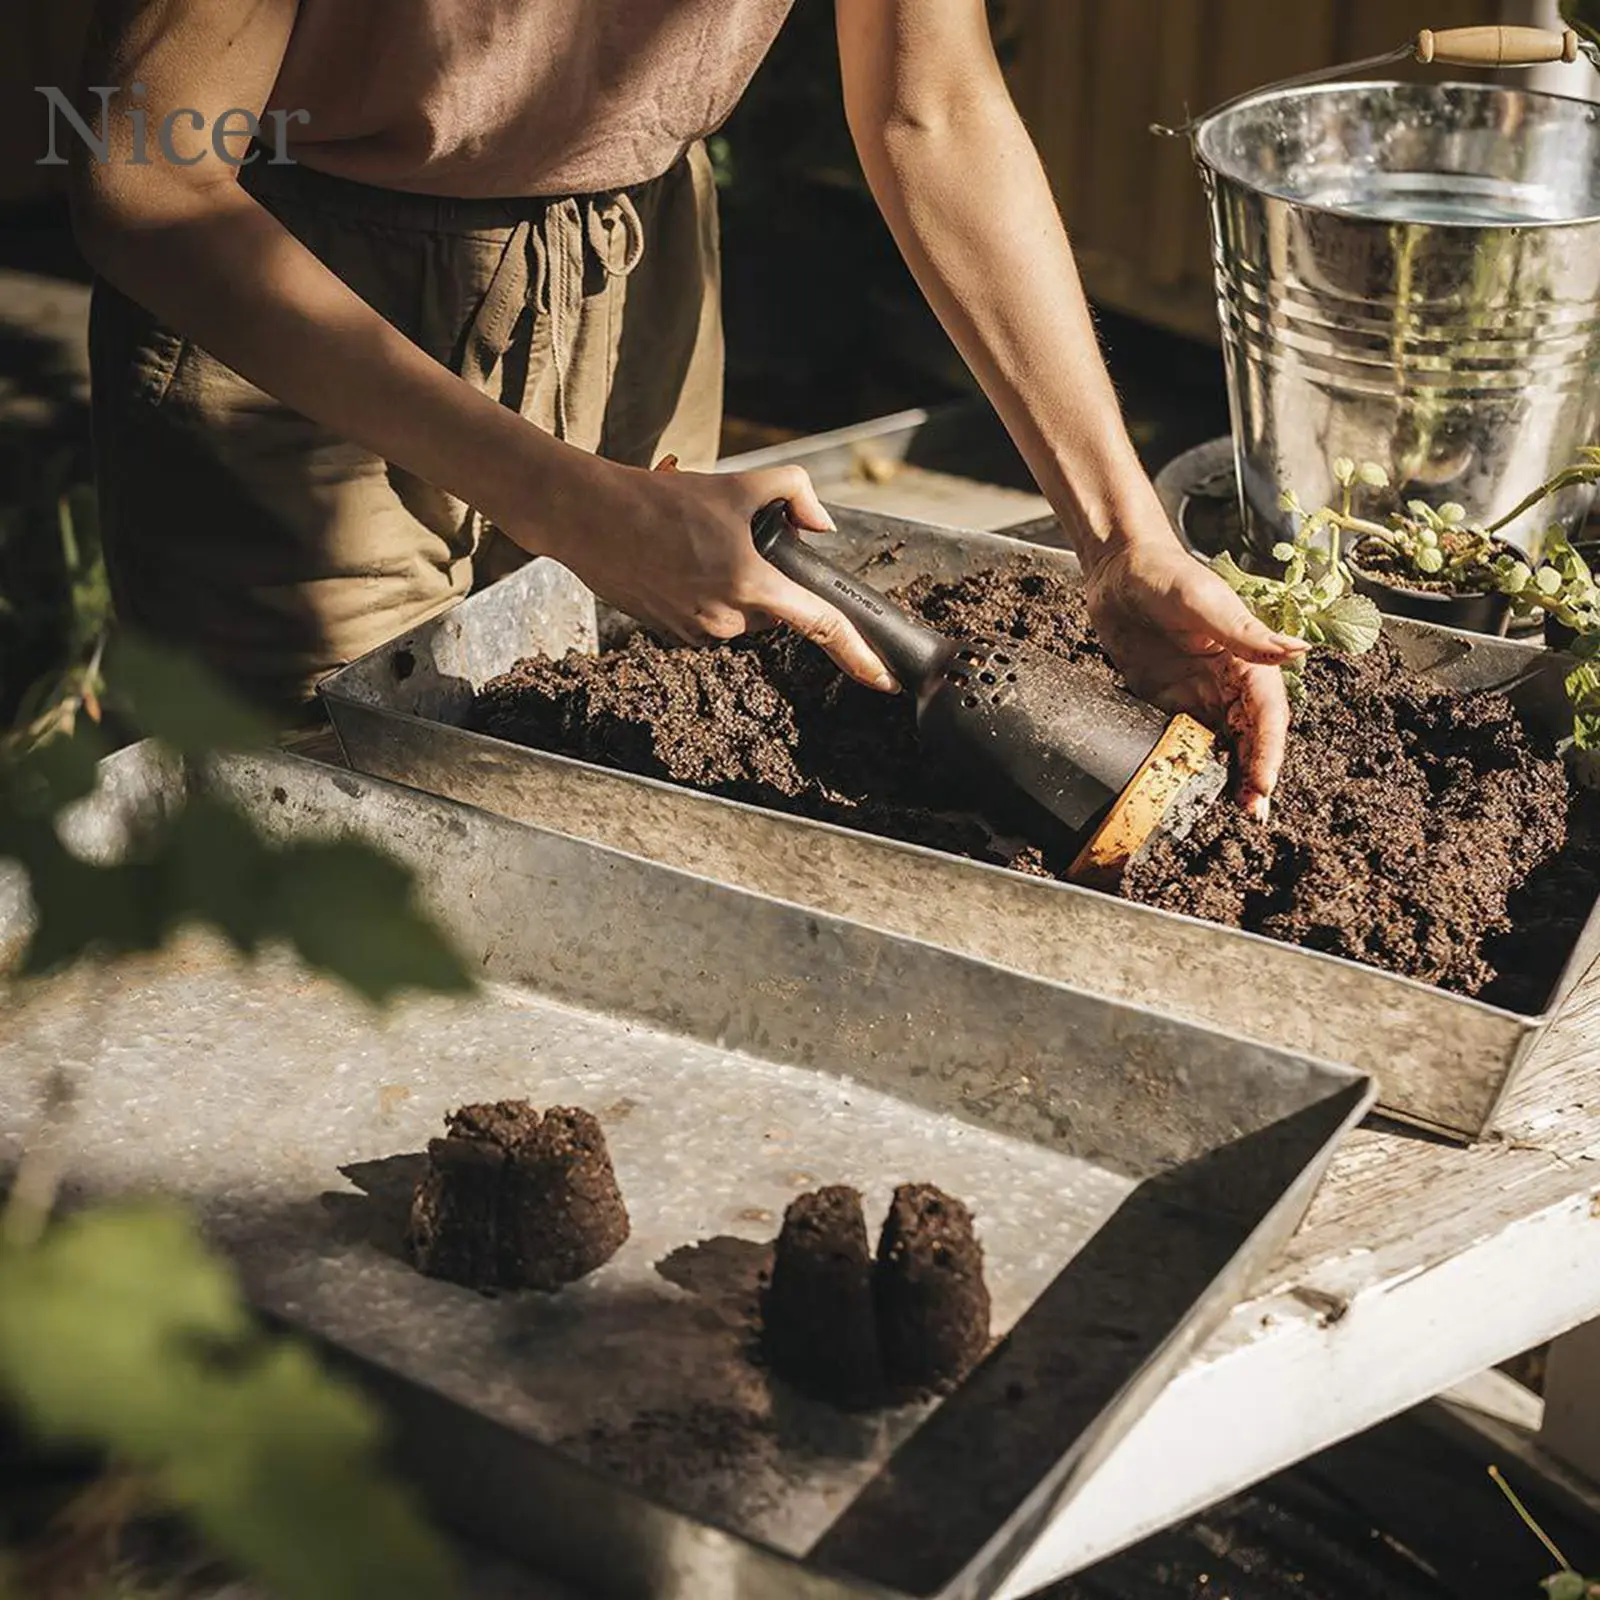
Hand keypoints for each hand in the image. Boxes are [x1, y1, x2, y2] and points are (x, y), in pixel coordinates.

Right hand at [504, 458, 898, 692]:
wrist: (591, 518)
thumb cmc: (661, 501)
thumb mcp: (741, 482)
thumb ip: (797, 493)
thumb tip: (821, 526)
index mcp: (753, 585)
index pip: (822, 626)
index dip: (859, 656)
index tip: (883, 679)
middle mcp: (728, 620)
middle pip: (776, 611)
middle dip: (766, 579)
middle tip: (729, 540)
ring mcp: (698, 633)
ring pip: (742, 615)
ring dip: (733, 584)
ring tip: (694, 546)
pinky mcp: (672, 636)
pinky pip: (709, 620)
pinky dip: (705, 593)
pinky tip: (675, 563)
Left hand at [1081, 531, 1307, 818]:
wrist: (1116, 571)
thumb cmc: (1165, 575)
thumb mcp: (1204, 601)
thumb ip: (1245, 632)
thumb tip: (1298, 651)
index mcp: (1248, 658)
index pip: (1267, 715)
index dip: (1269, 752)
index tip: (1265, 786)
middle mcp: (1229, 680)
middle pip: (1251, 737)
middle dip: (1255, 776)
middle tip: (1251, 815)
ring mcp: (1198, 693)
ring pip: (1222, 744)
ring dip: (1227, 777)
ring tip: (1226, 813)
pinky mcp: (1166, 700)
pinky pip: (1183, 739)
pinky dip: (1189, 766)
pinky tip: (1187, 790)